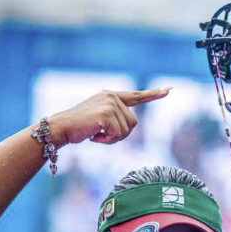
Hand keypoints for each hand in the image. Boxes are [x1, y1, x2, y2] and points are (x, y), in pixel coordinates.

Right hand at [47, 88, 169, 147]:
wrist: (61, 128)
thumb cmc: (79, 127)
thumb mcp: (99, 118)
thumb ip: (115, 117)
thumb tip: (130, 123)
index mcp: (111, 96)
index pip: (137, 95)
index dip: (154, 94)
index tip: (169, 90)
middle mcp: (112, 96)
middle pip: (133, 123)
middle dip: (119, 134)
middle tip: (101, 134)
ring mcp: (110, 104)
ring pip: (127, 131)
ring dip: (112, 138)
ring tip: (96, 133)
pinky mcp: (106, 114)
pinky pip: (118, 135)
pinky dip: (107, 141)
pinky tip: (94, 136)